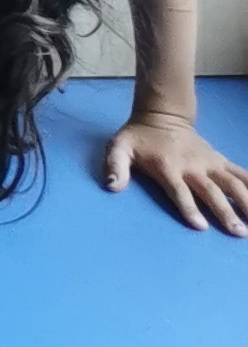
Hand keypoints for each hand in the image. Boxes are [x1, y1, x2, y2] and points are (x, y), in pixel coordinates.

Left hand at [103, 113, 247, 233]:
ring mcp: (209, 164)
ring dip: (246, 202)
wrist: (161, 114)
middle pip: (211, 192)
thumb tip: (111, 186)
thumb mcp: (119, 147)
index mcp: (168, 168)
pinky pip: (241, 173)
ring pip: (232, 183)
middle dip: (224, 211)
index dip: (189, 208)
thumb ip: (114, 166)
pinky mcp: (220, 161)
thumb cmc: (139, 138)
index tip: (201, 226)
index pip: (179, 191)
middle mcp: (192, 167)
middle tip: (238, 232)